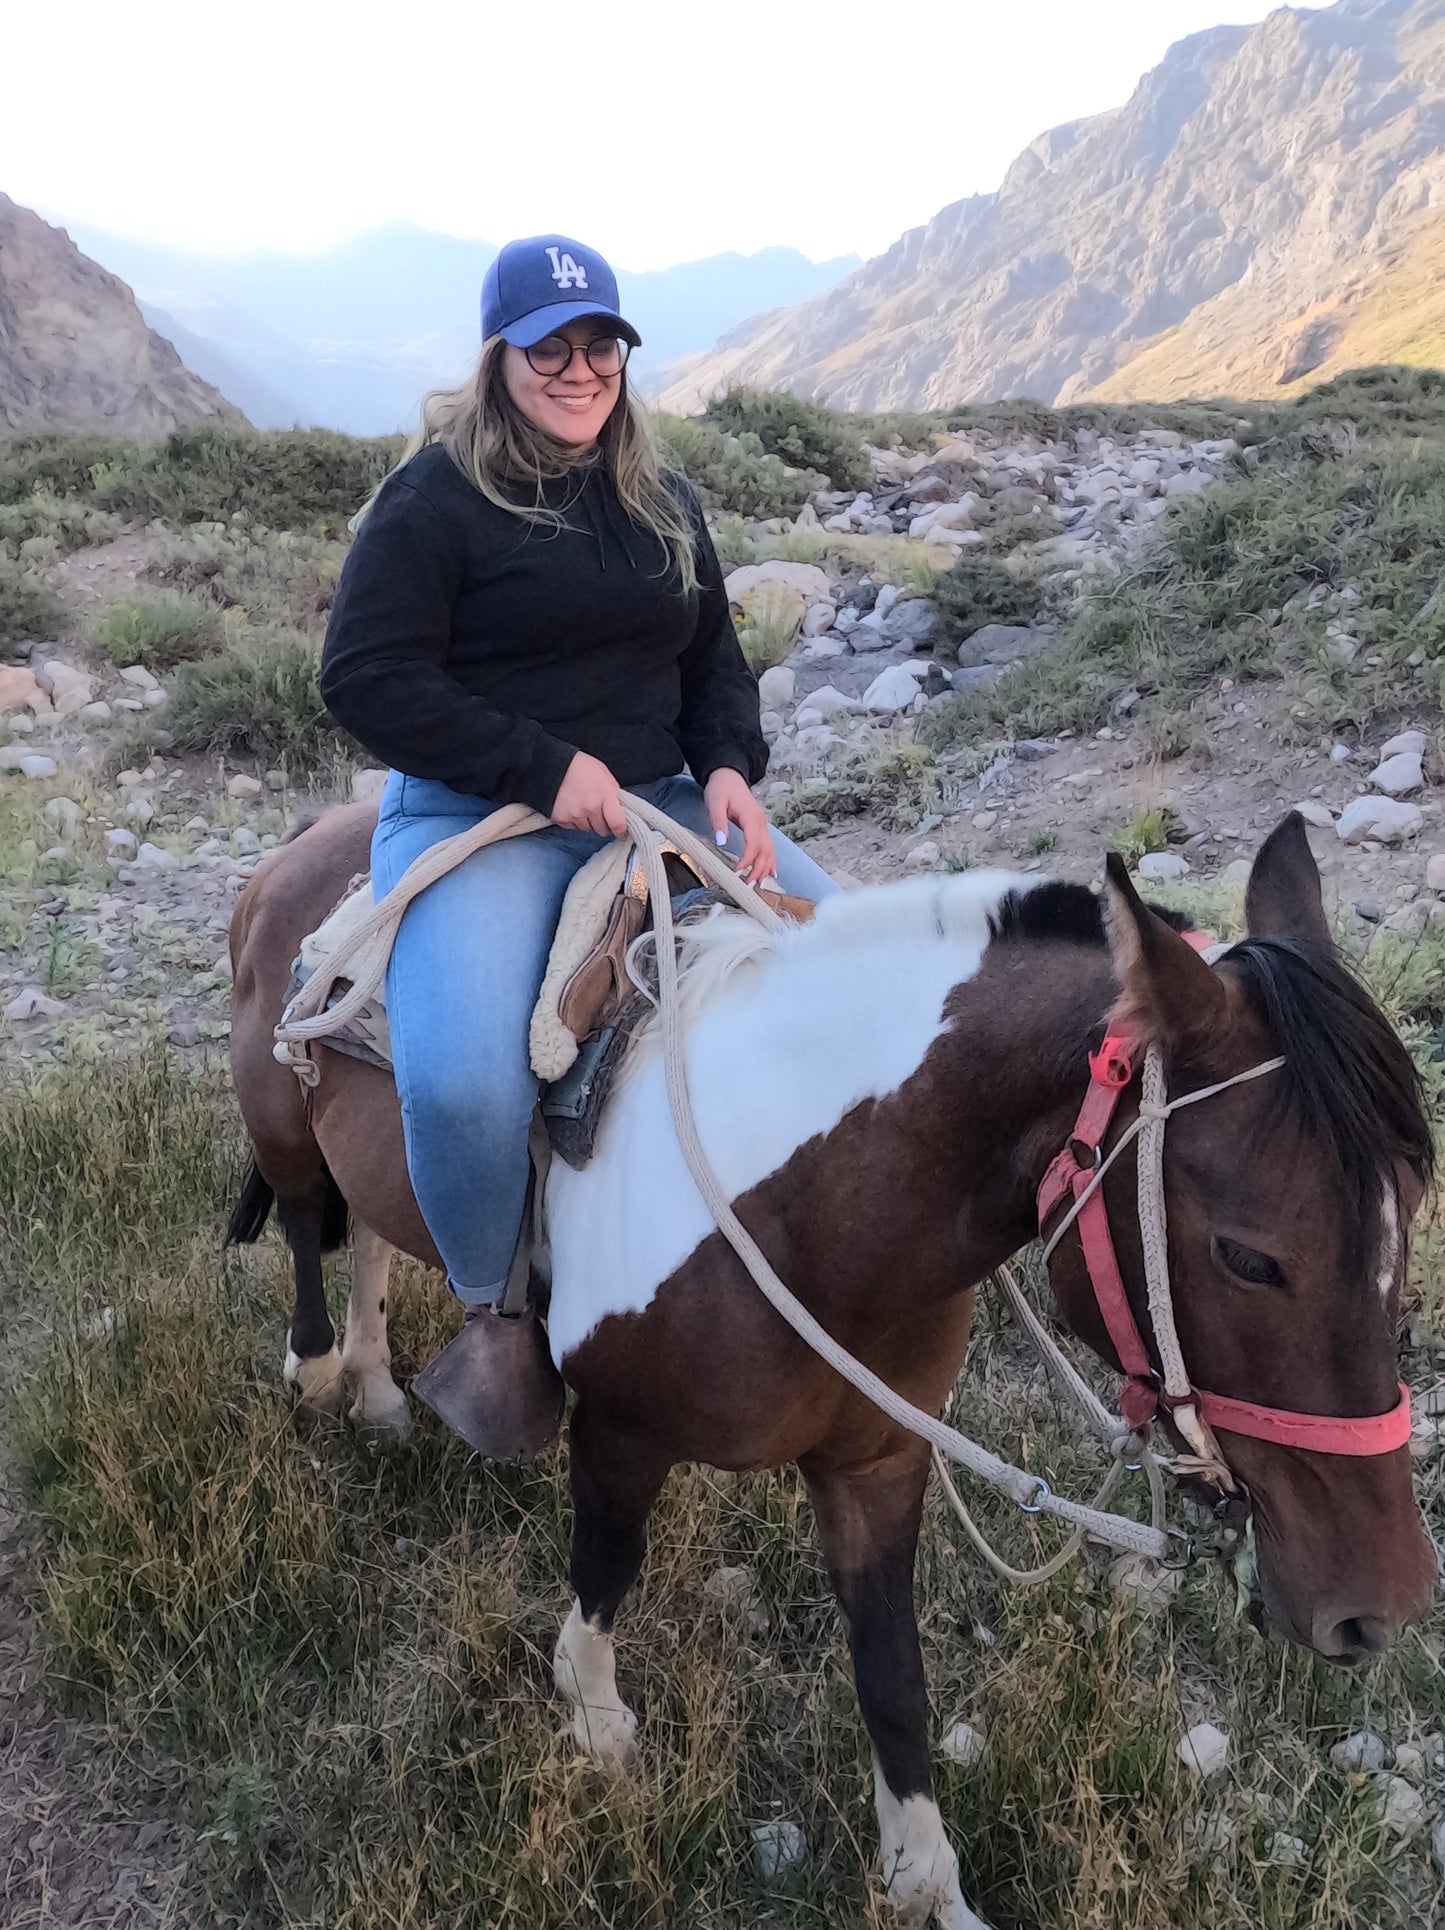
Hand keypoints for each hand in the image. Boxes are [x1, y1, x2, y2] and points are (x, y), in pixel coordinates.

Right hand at [551, 752, 627, 837]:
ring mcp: (575, 814)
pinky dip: (574, 820)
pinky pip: (573, 828)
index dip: (620, 830)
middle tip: (597, 809)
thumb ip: (615, 795)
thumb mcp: (605, 776)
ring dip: (587, 821)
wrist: (554, 765)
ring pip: (587, 829)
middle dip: (602, 823)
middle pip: (602, 830)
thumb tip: (622, 813)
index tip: (620, 830)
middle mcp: (590, 807)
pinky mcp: (561, 818)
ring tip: (582, 804)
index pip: (618, 824)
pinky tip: (572, 806)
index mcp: (605, 794)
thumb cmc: (582, 768)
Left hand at [704, 768, 776, 883]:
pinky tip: (770, 873)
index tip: (737, 872)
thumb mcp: (715, 803)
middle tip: (748, 885)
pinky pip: (769, 847)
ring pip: (770, 850)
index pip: (753, 844)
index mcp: (751, 817)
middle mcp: (761, 823)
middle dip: (758, 869)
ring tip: (759, 884)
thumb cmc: (721, 788)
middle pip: (765, 850)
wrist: (729, 775)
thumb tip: (721, 843)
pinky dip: (770, 861)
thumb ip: (719, 822)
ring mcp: (762, 825)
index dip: (747, 860)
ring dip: (766, 868)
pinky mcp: (760, 827)